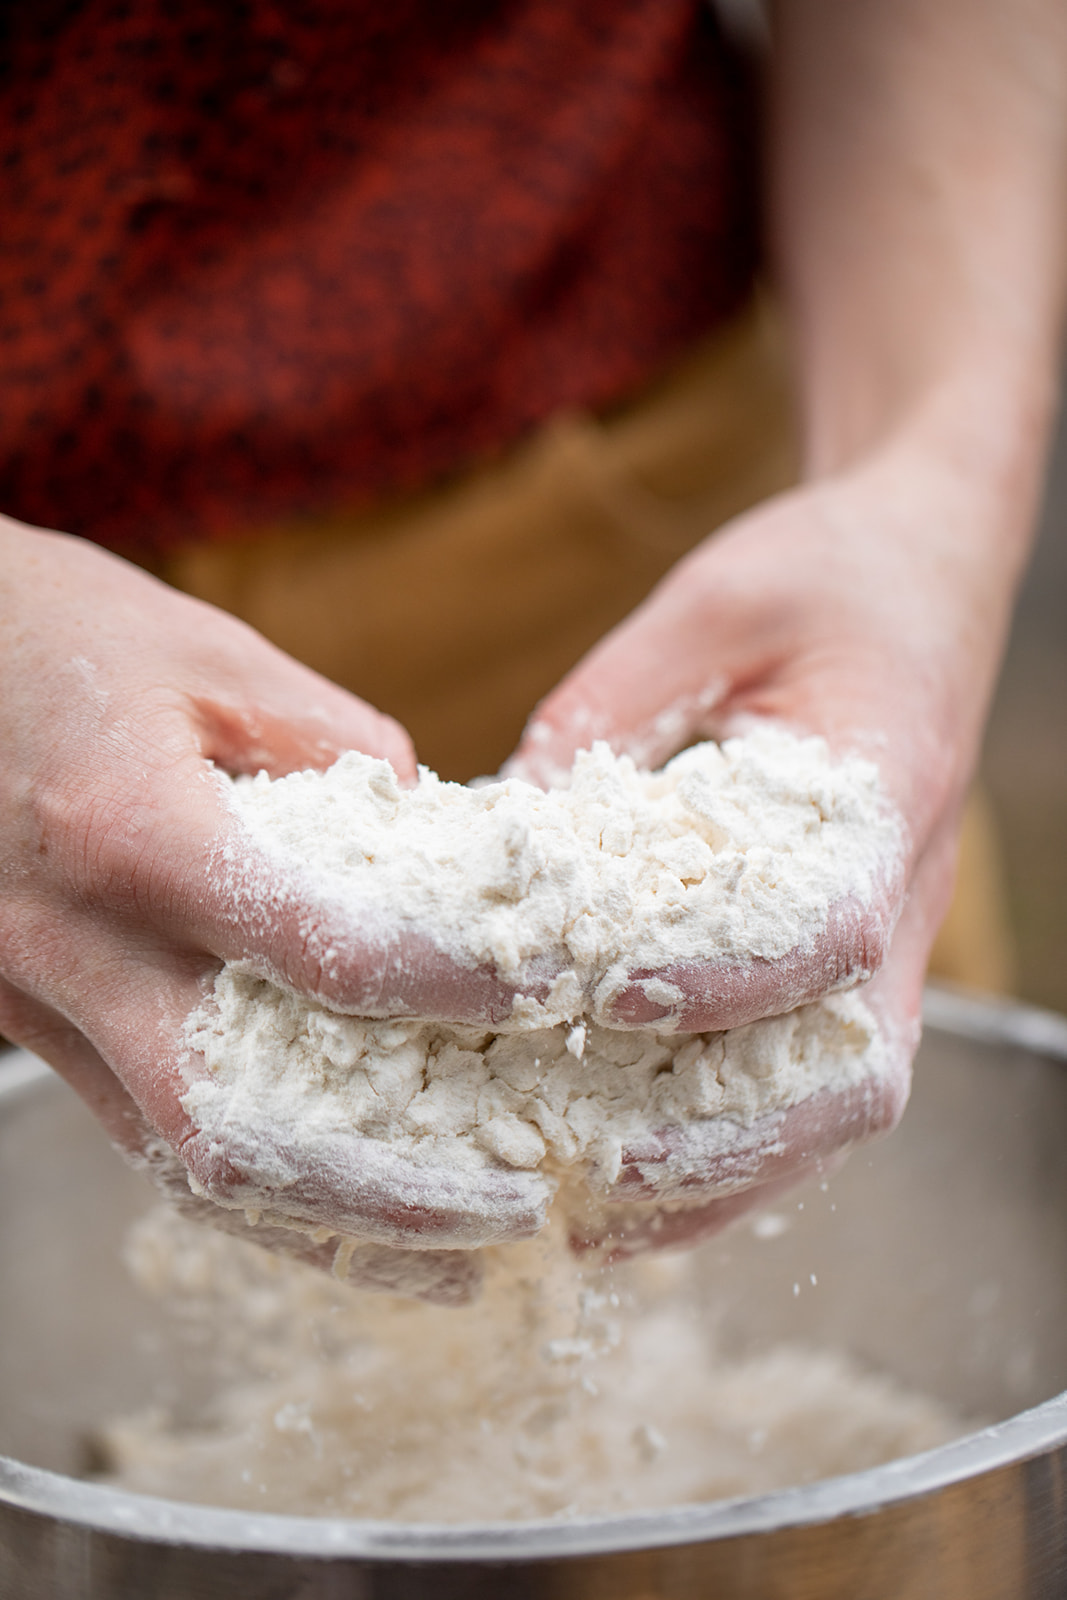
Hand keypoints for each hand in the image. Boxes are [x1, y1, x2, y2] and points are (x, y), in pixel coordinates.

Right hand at [0, 517, 548, 1288]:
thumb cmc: (51, 635)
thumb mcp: (209, 655)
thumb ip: (337, 744)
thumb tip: (434, 830)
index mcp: (129, 835)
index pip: (318, 948)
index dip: (450, 983)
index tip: (549, 992)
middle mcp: (72, 948)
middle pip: (233, 1123)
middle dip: (388, 1192)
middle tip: (516, 1211)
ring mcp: (34, 1004)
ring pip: (180, 1162)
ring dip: (323, 1227)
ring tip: (455, 1257)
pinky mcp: (26, 1026)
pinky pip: (139, 1136)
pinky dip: (250, 1191)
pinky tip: (337, 1213)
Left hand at [508, 441, 1016, 1243]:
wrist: (918, 582)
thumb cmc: (823, 581)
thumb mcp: (713, 602)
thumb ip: (611, 707)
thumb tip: (503, 831)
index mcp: (885, 792)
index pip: (831, 919)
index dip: (724, 974)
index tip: (606, 996)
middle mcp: (905, 893)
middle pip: (854, 1067)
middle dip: (732, 1141)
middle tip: (597, 1178)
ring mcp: (891, 944)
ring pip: (836, 1103)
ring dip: (728, 1176)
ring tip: (597, 1223)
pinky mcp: (854, 964)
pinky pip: (810, 1080)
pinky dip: (736, 1148)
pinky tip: (633, 1182)